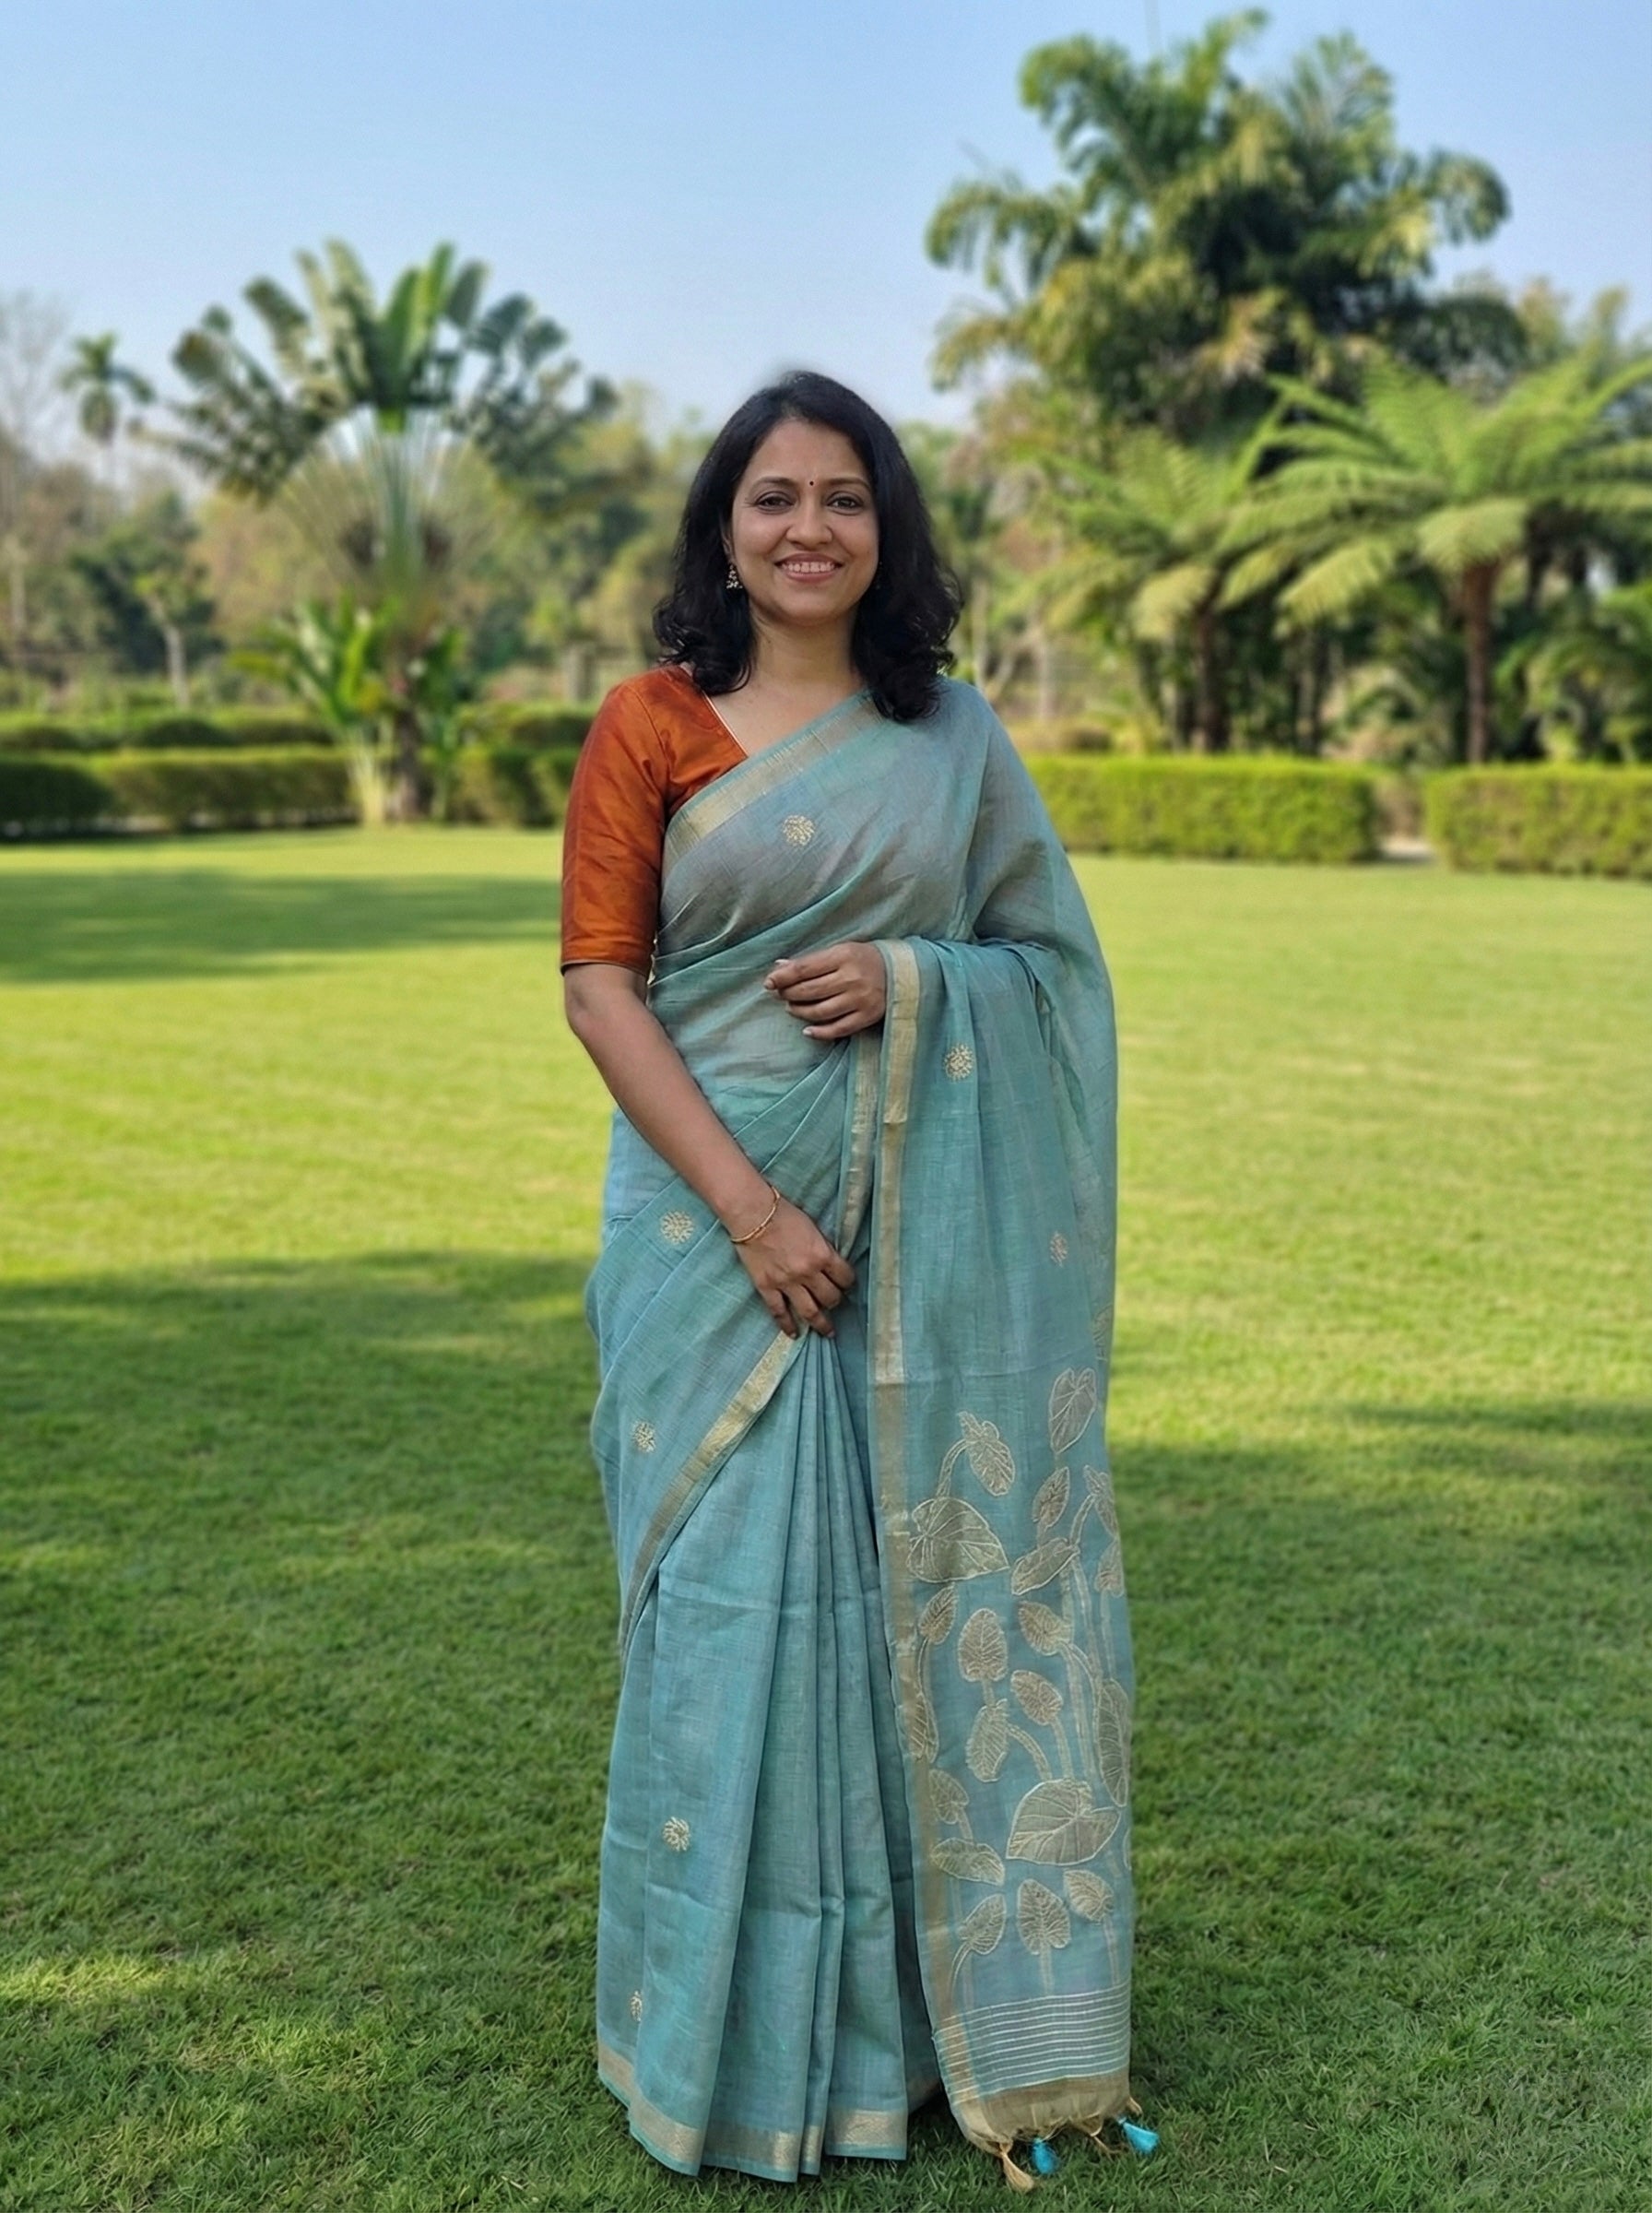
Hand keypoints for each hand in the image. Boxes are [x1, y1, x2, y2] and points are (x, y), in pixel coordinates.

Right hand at [729, 1192, 855, 1338]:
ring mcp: (786, 1282)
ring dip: (820, 1323)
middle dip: (836, 1301)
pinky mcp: (766, 1287)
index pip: (844, 1277)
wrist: (752, 1213)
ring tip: (827, 1331)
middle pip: (830, 1297)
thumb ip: (822, 1248)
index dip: (848, 1283)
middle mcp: (807, 1272)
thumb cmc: (782, 1213)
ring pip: (810, 1311)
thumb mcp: (812, 1227)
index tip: (847, 1285)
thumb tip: (829, 1263)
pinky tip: (794, 1334)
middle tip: (836, 1303)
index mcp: (822, 1254)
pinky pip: (779, 1312)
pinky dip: (787, 1325)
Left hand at [765, 942, 886, 1040]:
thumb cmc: (865, 959)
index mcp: (843, 956)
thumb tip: (779, 967)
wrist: (903, 971)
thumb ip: (811, 961)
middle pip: (809, 991)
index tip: (768, 983)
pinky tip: (807, 1030)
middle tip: (781, 995)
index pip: (804, 969)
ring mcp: (860, 1000)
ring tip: (792, 1008)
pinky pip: (838, 1029)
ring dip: (800, 1011)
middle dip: (789, 994)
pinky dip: (819, 1032)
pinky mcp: (867, 1016)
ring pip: (820, 1011)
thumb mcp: (840, 951)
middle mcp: (852, 978)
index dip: (783, 977)